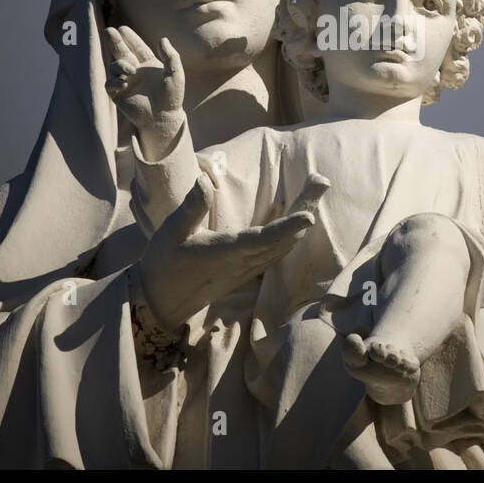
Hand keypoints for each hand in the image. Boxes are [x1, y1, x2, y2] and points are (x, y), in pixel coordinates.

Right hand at [104, 26, 184, 152]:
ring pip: (115, 66)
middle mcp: (136, 72)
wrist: (163, 118)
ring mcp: (126, 83)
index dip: (130, 38)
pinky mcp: (119, 95)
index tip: (122, 28)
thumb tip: (162, 39)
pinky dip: (114, 81)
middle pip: (122, 52)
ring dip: (120, 65)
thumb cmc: (172, 97)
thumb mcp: (175, 74)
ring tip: (130, 71)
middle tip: (109, 30)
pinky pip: (110, 84)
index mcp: (149, 65)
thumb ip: (171, 56)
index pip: (137, 48)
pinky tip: (124, 83)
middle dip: (115, 41)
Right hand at [137, 171, 330, 329]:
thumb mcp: (170, 233)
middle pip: (283, 237)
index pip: (263, 239)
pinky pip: (276, 253)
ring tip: (315, 190)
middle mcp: (243, 262)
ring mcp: (247, 269)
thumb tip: (205, 182)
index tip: (310, 215)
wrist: (160, 302)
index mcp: (225, 252)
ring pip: (283, 244)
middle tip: (323, 180)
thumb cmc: (163, 264)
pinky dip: (291, 235)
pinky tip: (299, 224)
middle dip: (305, 207)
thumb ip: (191, 208)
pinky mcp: (245, 271)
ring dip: (301, 218)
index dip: (287, 227)